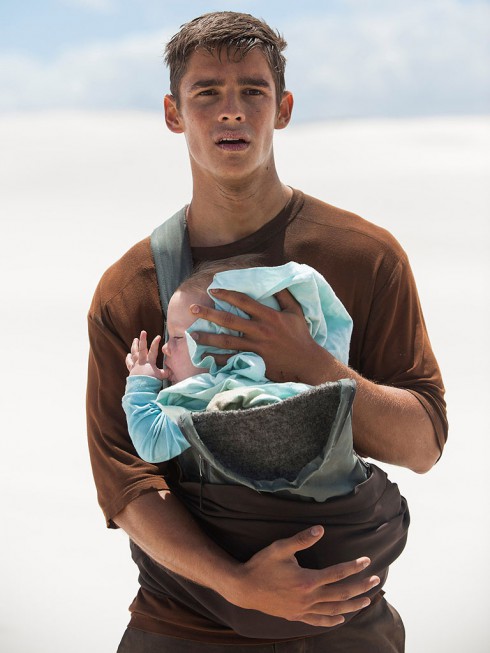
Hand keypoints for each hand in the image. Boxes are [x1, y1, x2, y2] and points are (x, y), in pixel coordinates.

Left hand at [125, 330, 168, 380]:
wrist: (140, 389)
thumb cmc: (152, 382)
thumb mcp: (161, 377)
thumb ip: (166, 372)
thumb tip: (172, 370)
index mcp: (150, 362)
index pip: (153, 350)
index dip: (155, 343)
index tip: (158, 336)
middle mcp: (142, 362)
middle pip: (142, 348)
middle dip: (142, 340)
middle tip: (143, 332)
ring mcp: (135, 365)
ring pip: (134, 353)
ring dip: (134, 345)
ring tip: (135, 339)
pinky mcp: (131, 370)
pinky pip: (129, 362)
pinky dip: (128, 358)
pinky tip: (128, 354)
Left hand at [189, 288, 327, 383]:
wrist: (307, 362)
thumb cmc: (301, 336)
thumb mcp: (296, 312)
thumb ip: (284, 295)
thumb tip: (276, 280)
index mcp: (269, 316)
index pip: (243, 301)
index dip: (226, 294)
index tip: (212, 290)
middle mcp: (259, 330)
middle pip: (229, 320)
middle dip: (208, 314)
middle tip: (192, 309)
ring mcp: (256, 347)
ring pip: (226, 341)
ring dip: (208, 337)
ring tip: (192, 335)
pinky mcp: (254, 361)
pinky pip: (232, 359)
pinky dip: (217, 359)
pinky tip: (205, 356)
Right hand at [226, 526, 378, 626]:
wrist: (243, 589)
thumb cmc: (261, 565)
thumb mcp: (280, 547)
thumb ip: (302, 539)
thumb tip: (321, 529)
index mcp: (307, 581)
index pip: (338, 574)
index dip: (354, 567)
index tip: (367, 560)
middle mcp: (308, 598)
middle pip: (341, 594)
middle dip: (360, 587)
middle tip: (376, 580)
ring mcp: (303, 610)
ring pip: (334, 610)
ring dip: (352, 605)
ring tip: (367, 600)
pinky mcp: (296, 616)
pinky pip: (319, 621)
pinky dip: (332, 620)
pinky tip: (341, 618)